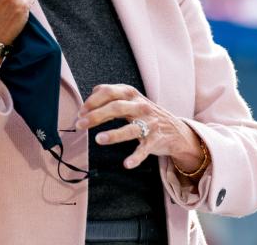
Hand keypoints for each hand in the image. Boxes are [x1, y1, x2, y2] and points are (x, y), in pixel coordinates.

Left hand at [75, 84, 207, 175]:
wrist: (176, 130)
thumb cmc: (146, 114)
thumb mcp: (131, 100)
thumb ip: (112, 96)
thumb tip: (90, 95)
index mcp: (131, 94)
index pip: (109, 92)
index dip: (93, 101)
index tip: (80, 112)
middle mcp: (141, 106)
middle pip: (117, 108)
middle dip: (96, 116)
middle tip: (80, 124)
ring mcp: (149, 124)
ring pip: (131, 128)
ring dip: (114, 134)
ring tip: (99, 140)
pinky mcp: (156, 140)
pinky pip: (144, 149)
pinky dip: (136, 157)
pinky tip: (127, 164)